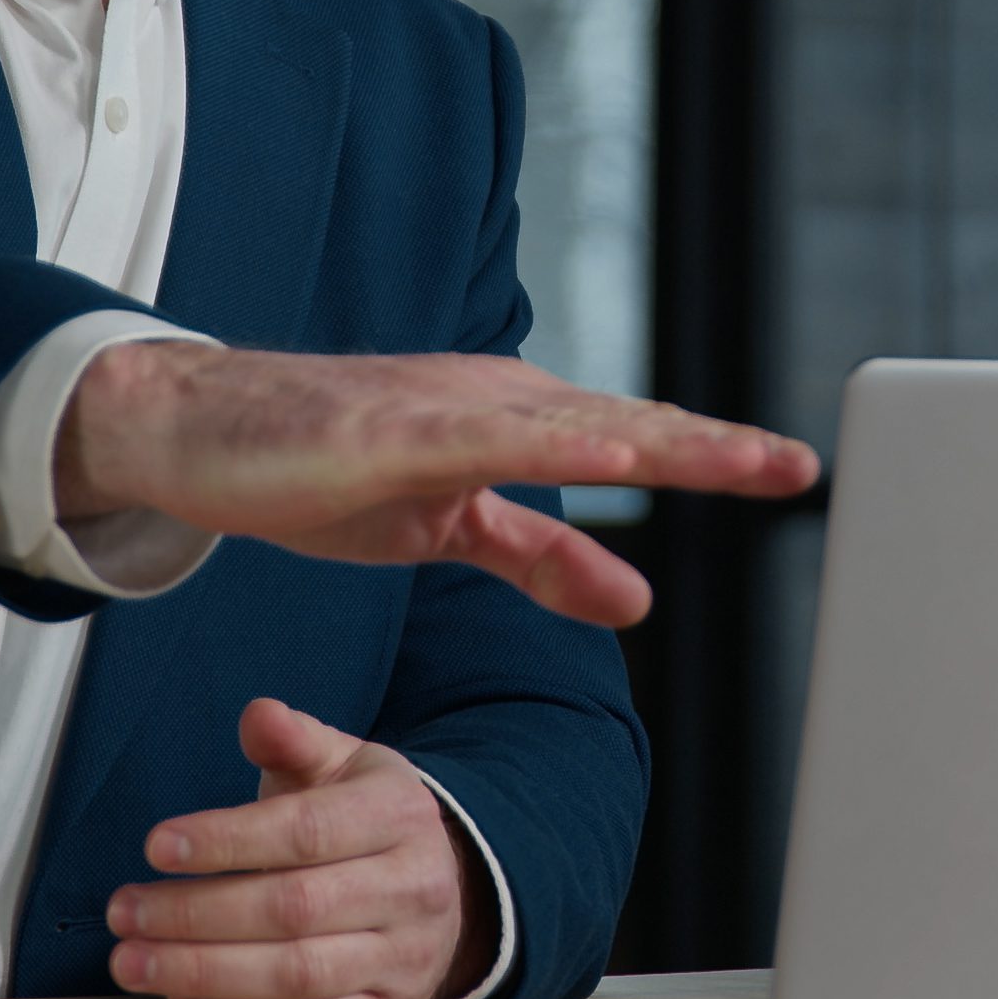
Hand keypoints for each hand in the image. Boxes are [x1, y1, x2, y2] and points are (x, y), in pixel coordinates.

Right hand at [54, 344, 817, 626]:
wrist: (198, 431)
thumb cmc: (321, 467)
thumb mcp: (451, 526)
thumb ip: (542, 558)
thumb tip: (636, 596)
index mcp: (516, 423)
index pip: (635, 441)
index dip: (714, 457)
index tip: (792, 471)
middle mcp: (495, 401)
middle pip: (626, 427)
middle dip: (715, 448)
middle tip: (800, 466)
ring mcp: (443, 409)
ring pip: (574, 426)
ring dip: (660, 440)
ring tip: (736, 457)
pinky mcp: (389, 430)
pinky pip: (484, 438)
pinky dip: (551, 443)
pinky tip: (607, 451)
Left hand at [109, 697, 489, 998]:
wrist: (448, 889)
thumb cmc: (369, 821)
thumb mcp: (343, 765)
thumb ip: (294, 740)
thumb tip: (259, 716)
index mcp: (399, 815)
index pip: (307, 831)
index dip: (228, 841)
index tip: (157, 845)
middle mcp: (412, 888)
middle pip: (294, 908)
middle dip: (196, 913)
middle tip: (124, 909)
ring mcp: (403, 956)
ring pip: (297, 974)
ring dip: (203, 971)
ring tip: (133, 961)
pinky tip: (182, 995)